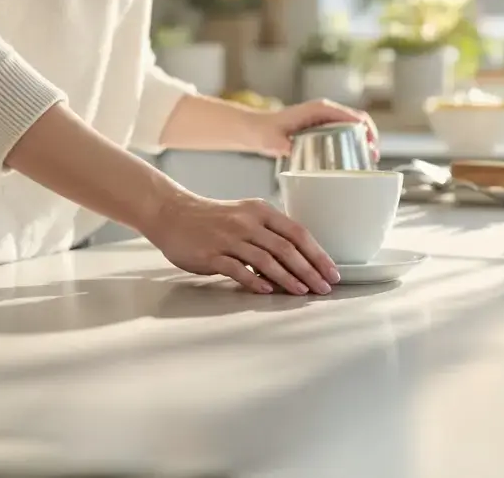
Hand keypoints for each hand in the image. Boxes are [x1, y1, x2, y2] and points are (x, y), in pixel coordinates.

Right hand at [140, 191, 339, 294]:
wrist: (172, 214)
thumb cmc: (213, 219)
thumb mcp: (245, 216)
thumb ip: (269, 235)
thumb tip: (299, 262)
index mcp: (260, 211)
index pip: (298, 232)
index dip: (317, 254)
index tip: (331, 272)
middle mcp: (247, 222)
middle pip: (286, 248)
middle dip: (309, 270)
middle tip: (323, 287)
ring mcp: (228, 238)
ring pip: (265, 260)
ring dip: (287, 278)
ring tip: (302, 292)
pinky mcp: (211, 254)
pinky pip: (237, 269)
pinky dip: (254, 281)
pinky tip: (266, 291)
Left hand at [252, 99, 378, 158]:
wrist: (256, 130)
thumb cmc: (265, 132)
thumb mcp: (275, 140)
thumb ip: (283, 144)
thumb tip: (293, 150)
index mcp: (319, 109)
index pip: (351, 115)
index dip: (365, 129)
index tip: (370, 145)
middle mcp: (324, 111)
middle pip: (356, 119)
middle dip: (368, 136)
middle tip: (372, 156)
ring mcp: (323, 118)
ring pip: (351, 126)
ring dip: (362, 139)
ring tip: (367, 158)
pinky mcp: (321, 127)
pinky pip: (342, 131)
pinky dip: (352, 141)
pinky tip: (353, 156)